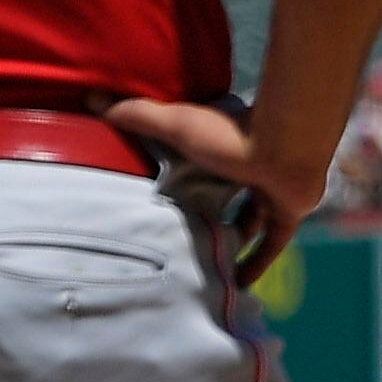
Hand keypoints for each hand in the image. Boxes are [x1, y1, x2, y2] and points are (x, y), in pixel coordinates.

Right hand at [99, 92, 310, 284]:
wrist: (285, 145)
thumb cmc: (229, 133)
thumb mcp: (174, 124)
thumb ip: (138, 115)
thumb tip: (93, 98)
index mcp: (220, 148)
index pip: (197, 166)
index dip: (180, 180)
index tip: (159, 198)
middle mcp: (246, 170)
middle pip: (222, 197)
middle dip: (204, 216)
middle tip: (177, 239)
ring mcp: (270, 192)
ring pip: (248, 222)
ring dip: (230, 241)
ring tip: (203, 265)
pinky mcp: (288, 213)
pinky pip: (272, 244)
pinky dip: (258, 263)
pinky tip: (239, 283)